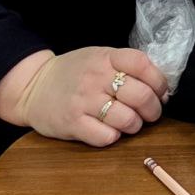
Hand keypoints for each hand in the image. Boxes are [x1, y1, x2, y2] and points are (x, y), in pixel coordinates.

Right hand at [0, 47, 167, 146]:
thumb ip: (125, 66)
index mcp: (104, 57)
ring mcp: (84, 101)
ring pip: (127, 120)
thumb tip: (161, 88)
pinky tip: (109, 130)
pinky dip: (114, 136)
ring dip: (135, 125)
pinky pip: (107, 137)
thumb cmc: (73, 73)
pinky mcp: (73, 124)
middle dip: (153, 109)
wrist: (34, 87)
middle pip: (141, 95)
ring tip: (129, 122)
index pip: (142, 63)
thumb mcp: (98, 57)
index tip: (161, 92)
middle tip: (151, 113)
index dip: (159, 80)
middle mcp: (95, 77)